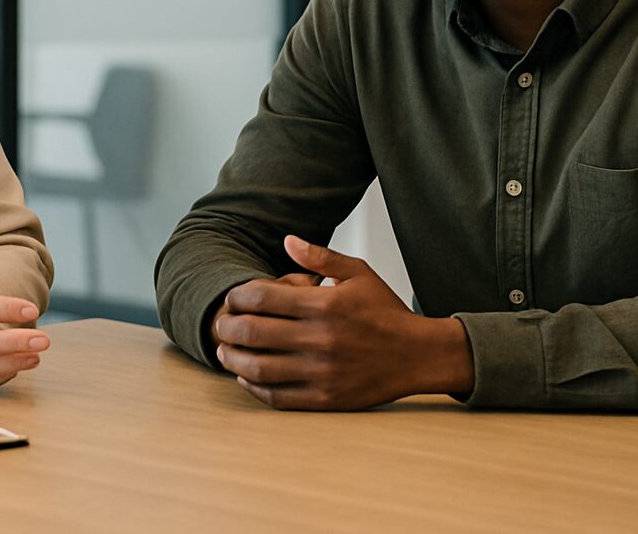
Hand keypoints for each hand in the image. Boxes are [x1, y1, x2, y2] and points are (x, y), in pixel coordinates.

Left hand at [212, 235, 473, 409]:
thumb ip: (320, 256)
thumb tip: (286, 240)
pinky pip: (278, 396)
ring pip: (259, 367)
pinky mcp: (325, 397)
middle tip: (219, 325)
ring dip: (233, 359)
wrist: (418, 355)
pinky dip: (254, 388)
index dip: (237, 296)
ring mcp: (321, 371)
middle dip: (227, 327)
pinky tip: (245, 377)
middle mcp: (320, 338)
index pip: (262, 297)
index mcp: (324, 304)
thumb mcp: (358, 273)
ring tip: (224, 352)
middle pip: (253, 332)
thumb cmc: (385, 312)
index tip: (232, 298)